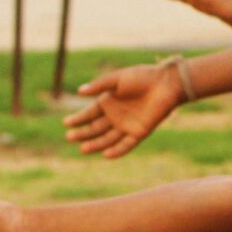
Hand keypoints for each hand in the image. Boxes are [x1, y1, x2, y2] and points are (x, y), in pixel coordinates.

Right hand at [64, 64, 183, 158]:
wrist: (165, 83)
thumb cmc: (141, 77)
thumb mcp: (117, 79)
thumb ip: (99, 85)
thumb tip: (80, 91)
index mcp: (108, 102)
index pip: (89, 114)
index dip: (78, 119)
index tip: (66, 123)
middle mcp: (115, 116)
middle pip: (95, 128)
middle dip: (83, 133)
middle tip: (69, 137)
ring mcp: (127, 125)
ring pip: (108, 139)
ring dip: (96, 144)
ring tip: (82, 149)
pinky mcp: (140, 132)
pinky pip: (126, 144)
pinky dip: (117, 150)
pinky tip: (106, 155)